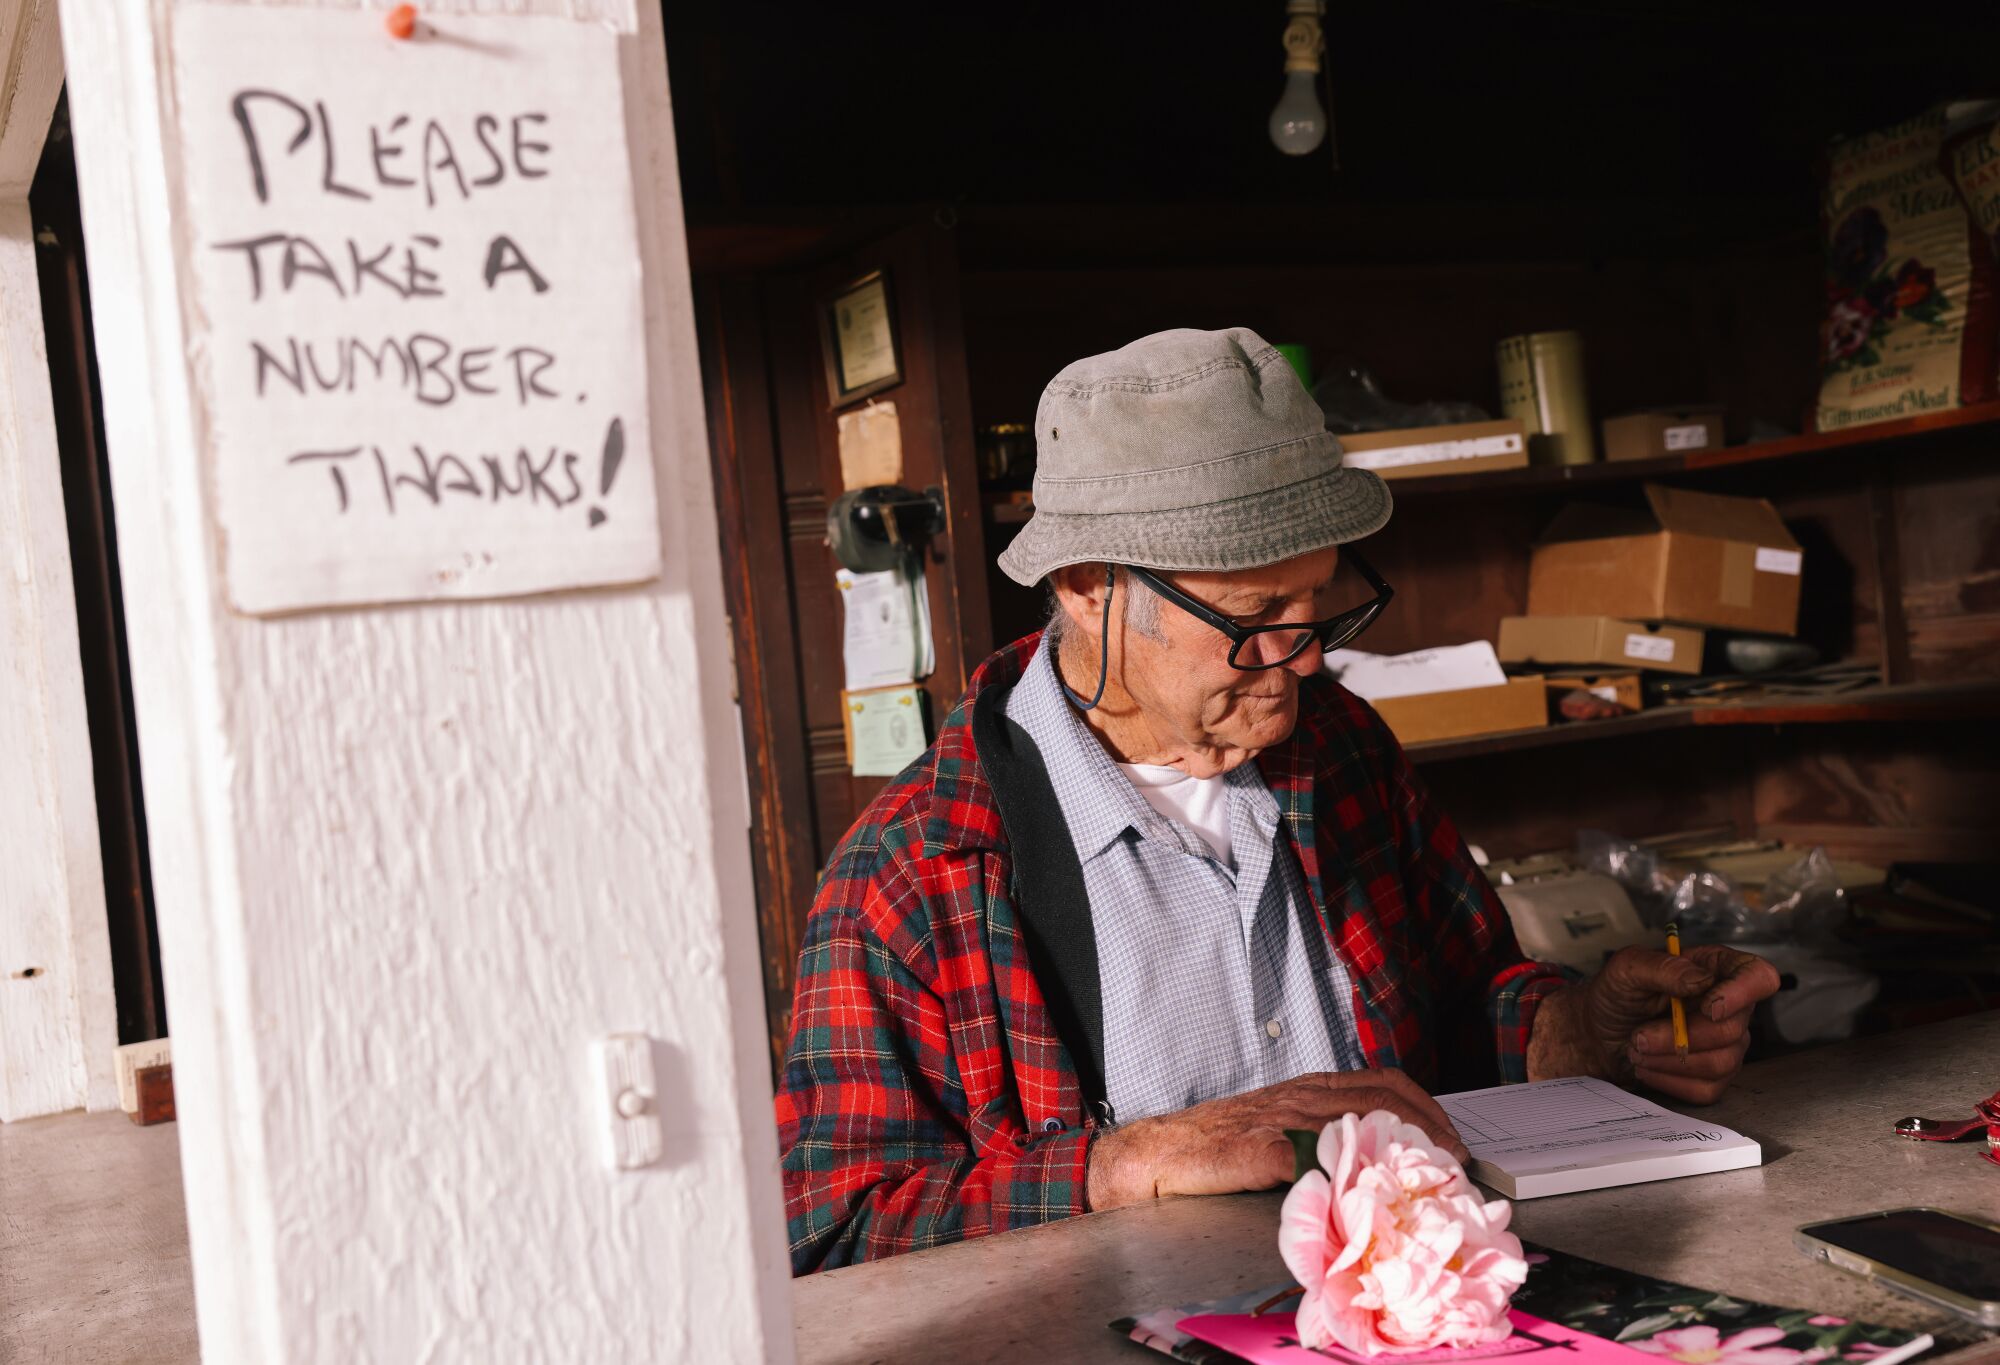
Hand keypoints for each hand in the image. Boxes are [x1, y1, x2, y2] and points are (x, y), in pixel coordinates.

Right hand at [1084, 1069, 1468, 1212]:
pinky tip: (1372, 1185)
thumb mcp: (1270, 1132)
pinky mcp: (1259, 1150)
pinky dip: (1347, 1166)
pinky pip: (1311, 1154)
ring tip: (1434, 1171)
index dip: (1424, 1108)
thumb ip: (1313, 1138)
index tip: (1453, 1138)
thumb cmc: (1209, 1149)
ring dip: (1404, 1142)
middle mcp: (1299, 1098)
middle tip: (1458, 1159)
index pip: (1379, 1084)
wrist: (1151, 1156)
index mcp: (1305, 1091)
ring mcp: (1280, 1122)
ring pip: (1357, 1118)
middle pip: (1380, 1098)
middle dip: (1429, 1126)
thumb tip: (1366, 1159)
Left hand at [1530, 944, 1781, 1102]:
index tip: (1707, 1008)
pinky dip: (1670, 1081)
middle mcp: (1729, 1006)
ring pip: (1722, 1063)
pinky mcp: (1714, 1075)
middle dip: (1679, 1038)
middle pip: (1732, 1030)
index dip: (1742, 994)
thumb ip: (1662, 966)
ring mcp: (1726, 1043)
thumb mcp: (1626, 970)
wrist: (1596, 1034)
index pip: (1758, 977)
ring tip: (1637, 1048)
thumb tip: (1699, 979)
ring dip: (1669, 1060)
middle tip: (1639, 1036)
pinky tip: (1648, 1067)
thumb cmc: (1615, 995)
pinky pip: (1708, 1089)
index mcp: (1715, 969)